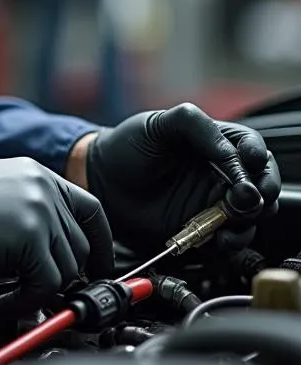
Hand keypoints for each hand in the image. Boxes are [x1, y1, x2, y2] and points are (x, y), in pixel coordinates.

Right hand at [0, 157, 113, 310]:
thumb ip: (30, 211)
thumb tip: (51, 253)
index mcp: (36, 174)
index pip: (91, 210)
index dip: (100, 243)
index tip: (98, 266)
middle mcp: (43, 188)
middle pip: (81, 246)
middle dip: (63, 275)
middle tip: (38, 291)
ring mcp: (39, 211)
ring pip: (67, 269)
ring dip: (41, 290)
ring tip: (10, 294)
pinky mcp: (29, 237)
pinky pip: (46, 285)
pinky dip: (26, 302)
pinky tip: (1, 300)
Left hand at [86, 103, 281, 253]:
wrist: (101, 181)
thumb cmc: (127, 147)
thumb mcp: (156, 124)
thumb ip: (191, 123)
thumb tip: (229, 150)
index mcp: (214, 143)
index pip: (252, 148)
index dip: (255, 156)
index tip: (246, 162)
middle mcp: (221, 174)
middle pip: (262, 184)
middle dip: (260, 191)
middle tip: (242, 196)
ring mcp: (213, 203)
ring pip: (253, 215)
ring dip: (248, 220)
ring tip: (227, 219)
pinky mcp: (204, 229)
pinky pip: (231, 239)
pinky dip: (232, 241)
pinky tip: (218, 237)